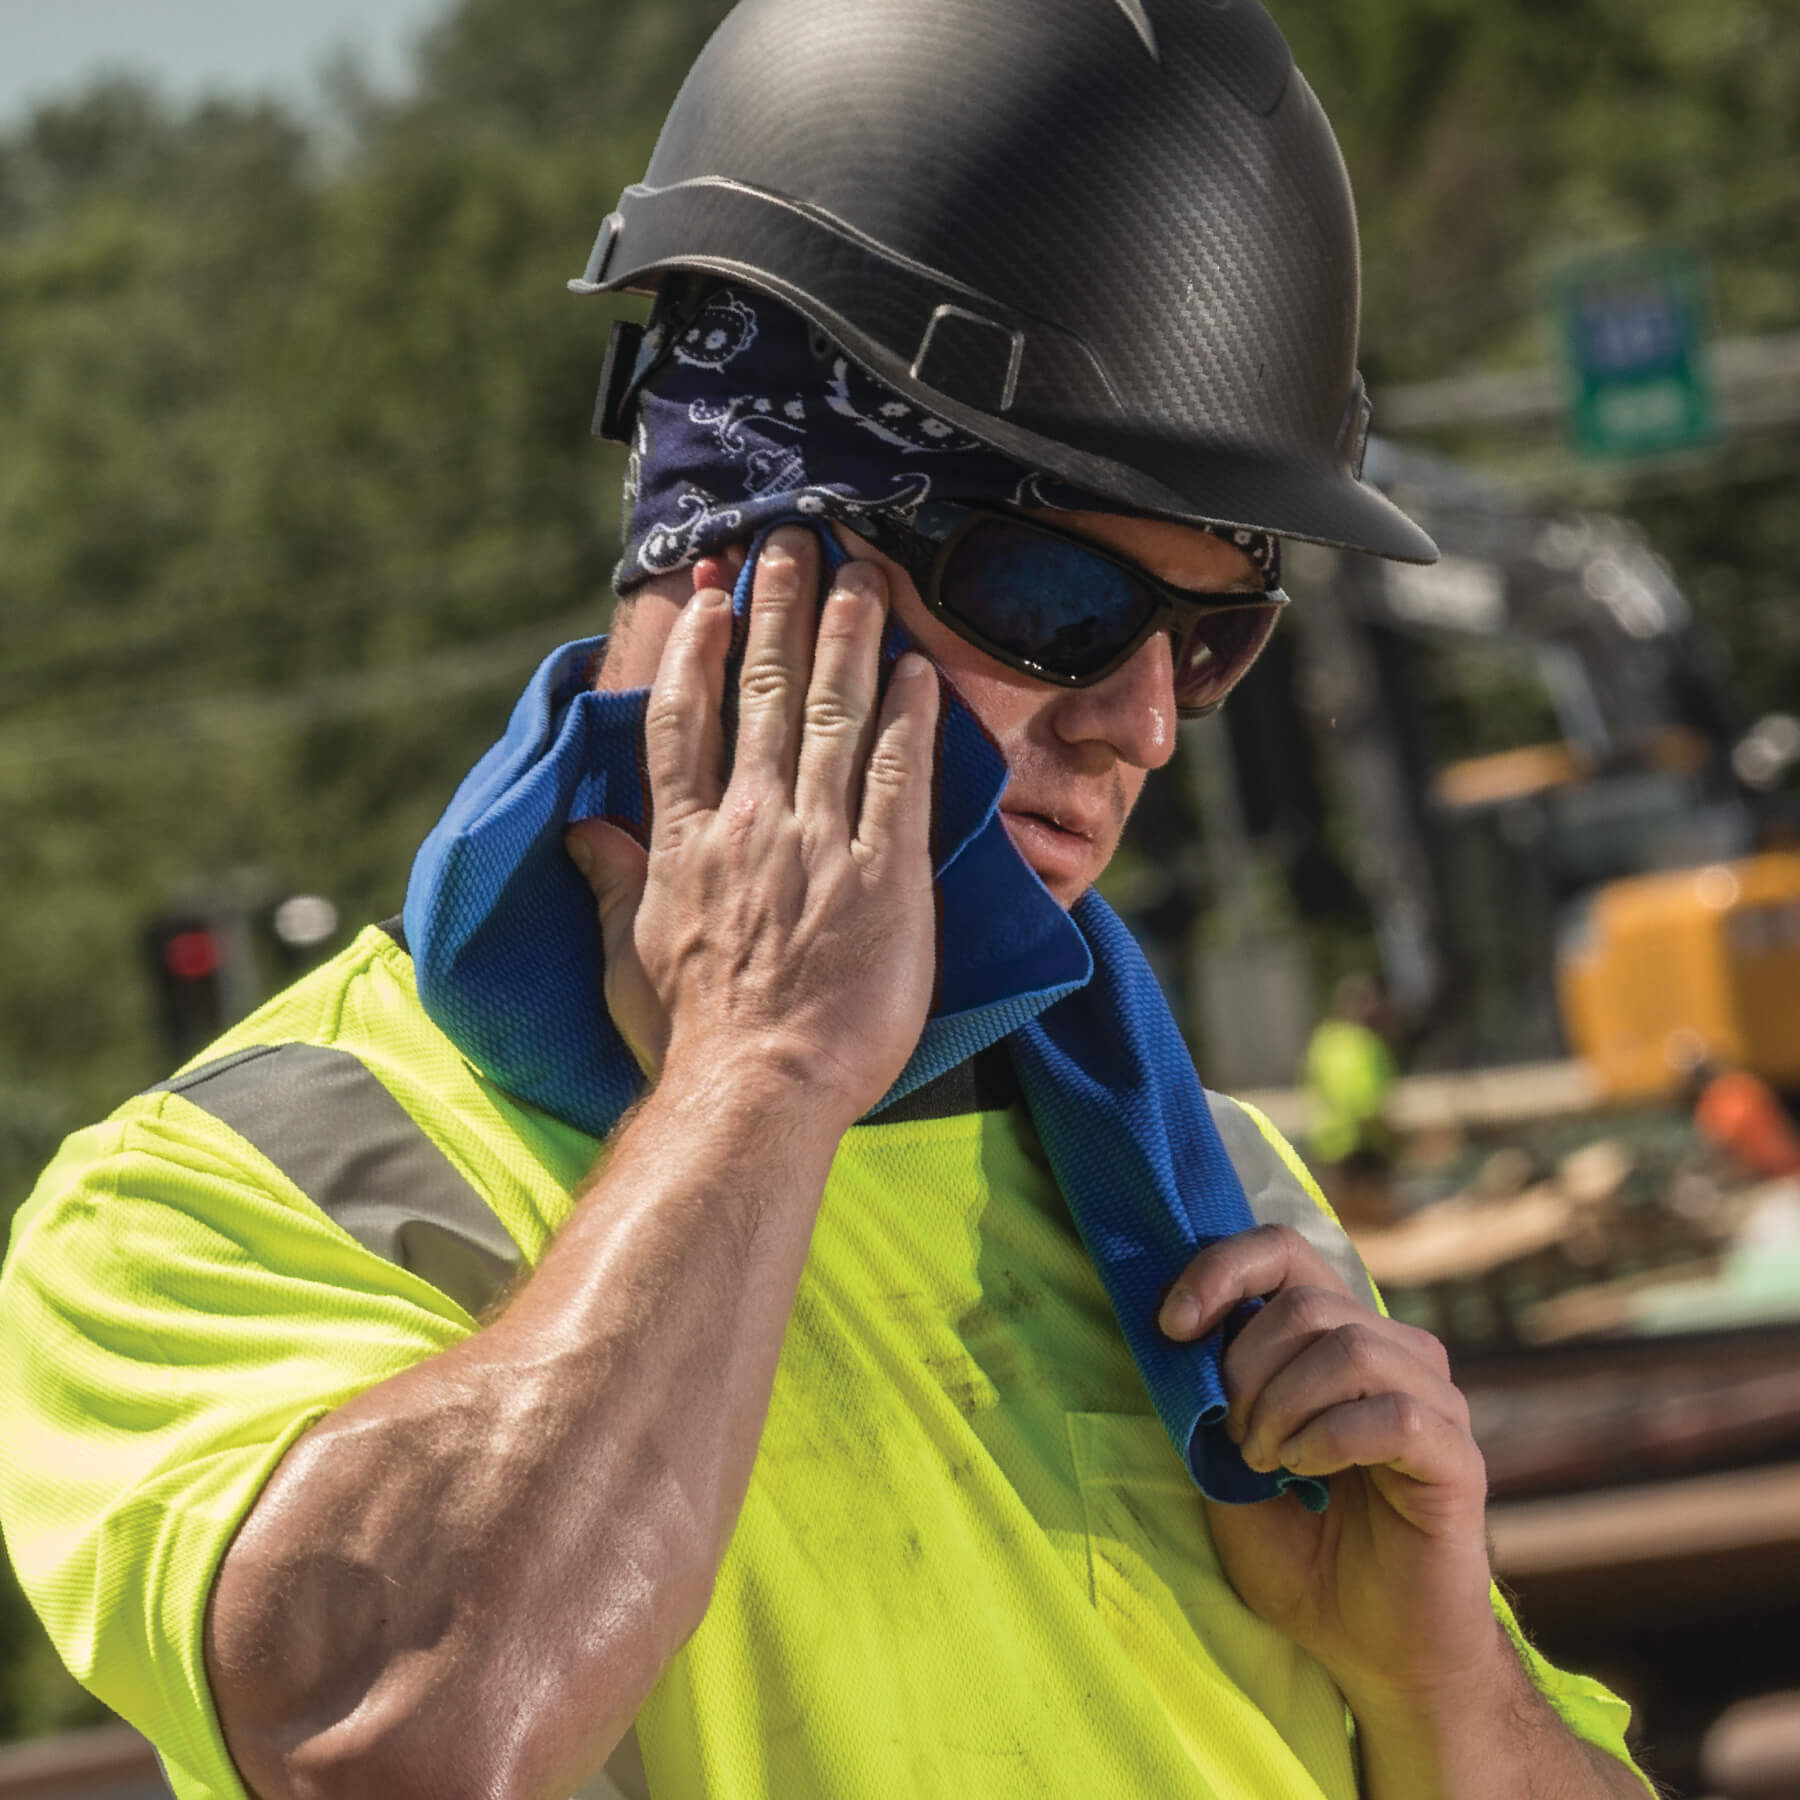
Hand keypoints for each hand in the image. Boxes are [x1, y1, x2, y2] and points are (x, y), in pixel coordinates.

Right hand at [565, 528, 940, 1125]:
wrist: (758, 1090)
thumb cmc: (692, 1037)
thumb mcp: (628, 957)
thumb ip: (613, 882)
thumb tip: (583, 832)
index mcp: (687, 841)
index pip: (685, 722)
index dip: (698, 651)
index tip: (711, 599)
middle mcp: (752, 824)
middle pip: (766, 696)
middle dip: (781, 611)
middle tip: (795, 543)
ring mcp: (820, 845)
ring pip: (834, 717)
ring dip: (848, 639)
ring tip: (861, 577)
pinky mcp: (886, 876)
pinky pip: (899, 779)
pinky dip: (908, 720)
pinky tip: (919, 671)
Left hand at [1159, 1226, 1500, 1714]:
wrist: (1373, 1652)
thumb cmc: (1305, 1558)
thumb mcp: (1229, 1467)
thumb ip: (1213, 1399)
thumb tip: (1178, 1330)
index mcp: (1337, 1340)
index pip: (1285, 1252)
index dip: (1222, 1270)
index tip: (1172, 1325)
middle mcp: (1394, 1354)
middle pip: (1307, 1303)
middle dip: (1245, 1368)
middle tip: (1235, 1439)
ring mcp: (1433, 1402)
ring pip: (1350, 1347)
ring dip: (1283, 1404)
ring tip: (1266, 1461)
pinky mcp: (1457, 1458)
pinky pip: (1394, 1414)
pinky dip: (1330, 1437)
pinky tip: (1305, 1472)